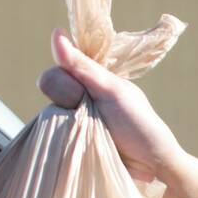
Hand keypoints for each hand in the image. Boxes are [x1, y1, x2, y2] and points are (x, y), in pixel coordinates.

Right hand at [38, 29, 184, 180]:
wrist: (151, 164)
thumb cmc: (139, 124)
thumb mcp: (112, 92)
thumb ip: (83, 67)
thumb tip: (56, 33)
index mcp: (90, 79)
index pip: (58, 69)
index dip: (66, 83)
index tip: (83, 94)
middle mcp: (77, 96)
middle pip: (49, 86)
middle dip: (68, 101)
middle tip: (95, 116)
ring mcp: (72, 120)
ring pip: (46, 114)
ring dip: (66, 124)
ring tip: (94, 134)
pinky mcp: (69, 144)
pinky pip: (50, 137)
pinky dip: (61, 141)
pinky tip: (81, 146)